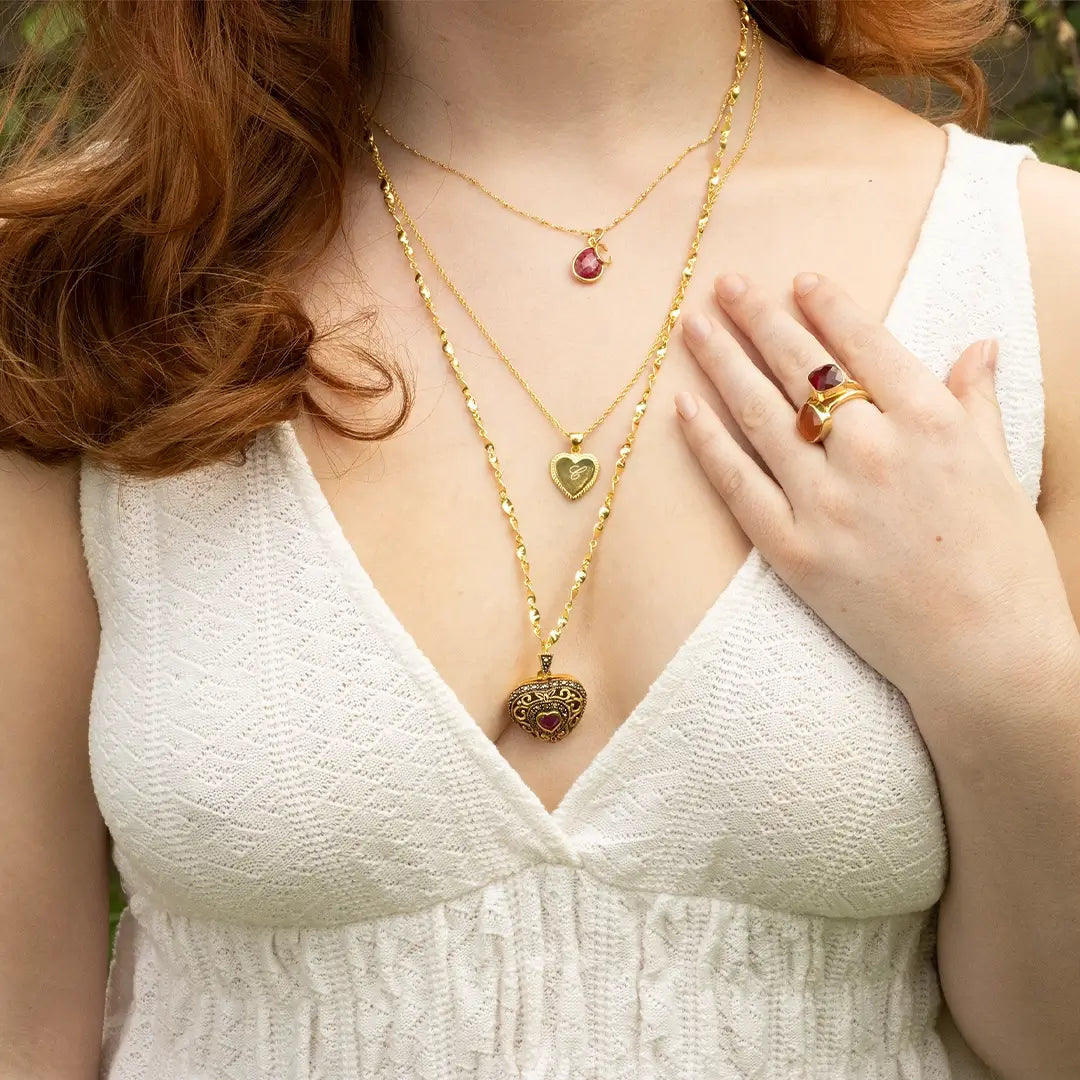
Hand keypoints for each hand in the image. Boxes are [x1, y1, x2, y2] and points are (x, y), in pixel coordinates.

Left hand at [675, 271, 1079, 720]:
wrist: (987, 657)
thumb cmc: (1005, 563)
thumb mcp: (1000, 469)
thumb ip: (975, 402)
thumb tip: (979, 344)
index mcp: (932, 423)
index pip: (865, 345)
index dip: (826, 307)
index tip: (797, 280)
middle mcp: (874, 452)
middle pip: (802, 369)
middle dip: (760, 318)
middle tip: (726, 284)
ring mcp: (828, 503)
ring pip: (761, 415)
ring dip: (721, 362)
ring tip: (694, 326)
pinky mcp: (793, 552)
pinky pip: (738, 484)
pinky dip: (707, 442)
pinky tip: (683, 405)